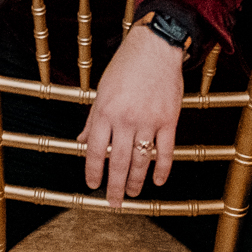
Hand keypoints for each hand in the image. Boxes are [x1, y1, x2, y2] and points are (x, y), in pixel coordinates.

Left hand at [78, 25, 184, 206]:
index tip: (92, 185)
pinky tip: (158, 181)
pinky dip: (162, 169)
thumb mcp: (102, 91)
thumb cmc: (125, 67)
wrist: (155, 49)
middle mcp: (125, 119)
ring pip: (141, 160)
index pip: (94, 150)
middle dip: (113, 185)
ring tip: (132, 194)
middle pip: (117, 161)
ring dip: (136, 181)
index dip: (92, 171)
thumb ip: (93, 119)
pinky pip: (166, 151)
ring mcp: (149, 121)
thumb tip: (82, 140)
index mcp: (105, 111)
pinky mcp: (169, 120)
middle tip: (113, 203)